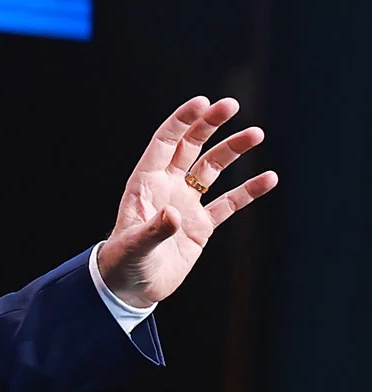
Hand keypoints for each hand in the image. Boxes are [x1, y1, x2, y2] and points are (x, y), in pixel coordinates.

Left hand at [97, 96, 278, 307]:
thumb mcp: (134, 247)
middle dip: (210, 125)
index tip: (203, 103)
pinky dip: (248, 191)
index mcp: (145, 184)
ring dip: (232, 150)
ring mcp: (186, 204)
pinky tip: (269, 178)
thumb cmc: (122, 264)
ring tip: (256, 134)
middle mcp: (167, 188)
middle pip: (191, 147)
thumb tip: (174, 214)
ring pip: (212, 169)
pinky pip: (229, 203)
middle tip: (232, 105)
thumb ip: (154, 230)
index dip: (182, 121)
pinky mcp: (201, 225)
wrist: (130, 289)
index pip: (165, 143)